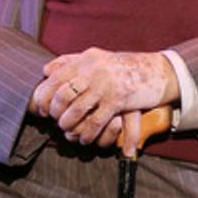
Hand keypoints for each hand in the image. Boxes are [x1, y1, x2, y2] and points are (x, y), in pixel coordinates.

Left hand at [29, 48, 178, 146]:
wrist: (155, 71)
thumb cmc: (122, 67)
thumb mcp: (96, 58)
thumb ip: (71, 61)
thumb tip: (45, 70)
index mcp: (87, 58)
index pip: (56, 76)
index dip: (45, 95)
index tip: (42, 109)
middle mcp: (94, 69)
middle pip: (63, 94)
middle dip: (55, 112)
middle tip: (54, 122)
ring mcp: (106, 84)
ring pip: (76, 110)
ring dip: (68, 125)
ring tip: (67, 131)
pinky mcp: (118, 100)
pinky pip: (95, 121)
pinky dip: (87, 133)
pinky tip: (84, 138)